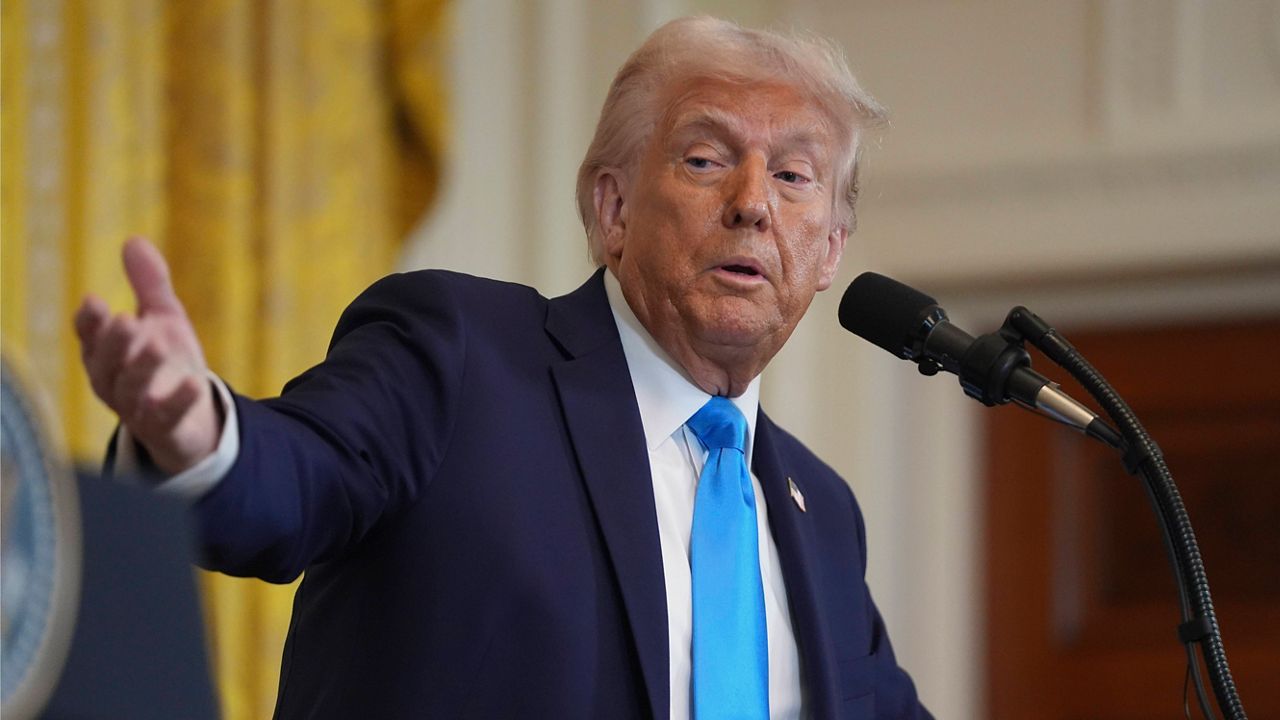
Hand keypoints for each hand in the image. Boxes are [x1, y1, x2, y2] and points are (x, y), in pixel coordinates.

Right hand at [74, 237, 220, 474]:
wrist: (192, 417)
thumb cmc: (167, 365)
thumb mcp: (163, 320)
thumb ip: (149, 285)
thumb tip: (133, 240)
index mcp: (106, 353)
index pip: (90, 336)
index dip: (90, 322)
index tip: (94, 301)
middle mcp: (113, 382)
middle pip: (106, 363)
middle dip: (114, 343)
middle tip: (125, 320)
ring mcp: (136, 409)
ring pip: (130, 391)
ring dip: (142, 368)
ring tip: (158, 345)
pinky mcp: (163, 428)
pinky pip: (167, 417)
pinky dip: (178, 401)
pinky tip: (195, 383)